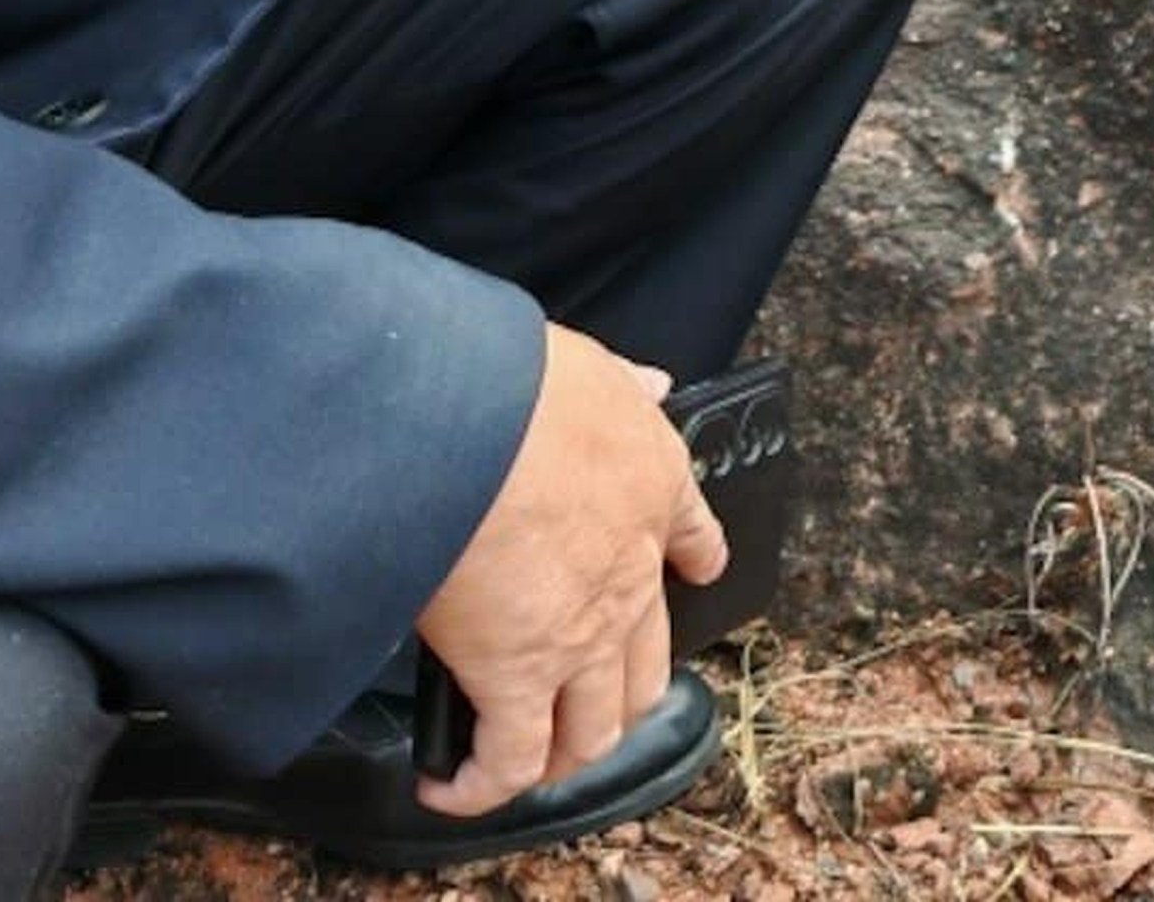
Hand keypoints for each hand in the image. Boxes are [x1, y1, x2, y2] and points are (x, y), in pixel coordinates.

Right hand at [411, 325, 727, 817]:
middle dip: (624, 696)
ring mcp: (583, 636)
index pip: (696, 536)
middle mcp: (631, 575)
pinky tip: (453, 787)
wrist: (470, 425)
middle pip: (648, 666)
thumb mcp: (594, 366)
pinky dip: (483, 785)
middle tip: (591, 705)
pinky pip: (512, 759)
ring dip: (563, 752)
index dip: (698, 562)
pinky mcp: (519, 678)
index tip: (700, 574)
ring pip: (594, 728)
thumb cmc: (518, 385)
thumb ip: (625, 385)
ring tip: (530, 759)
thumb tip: (655, 382)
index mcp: (655, 488)